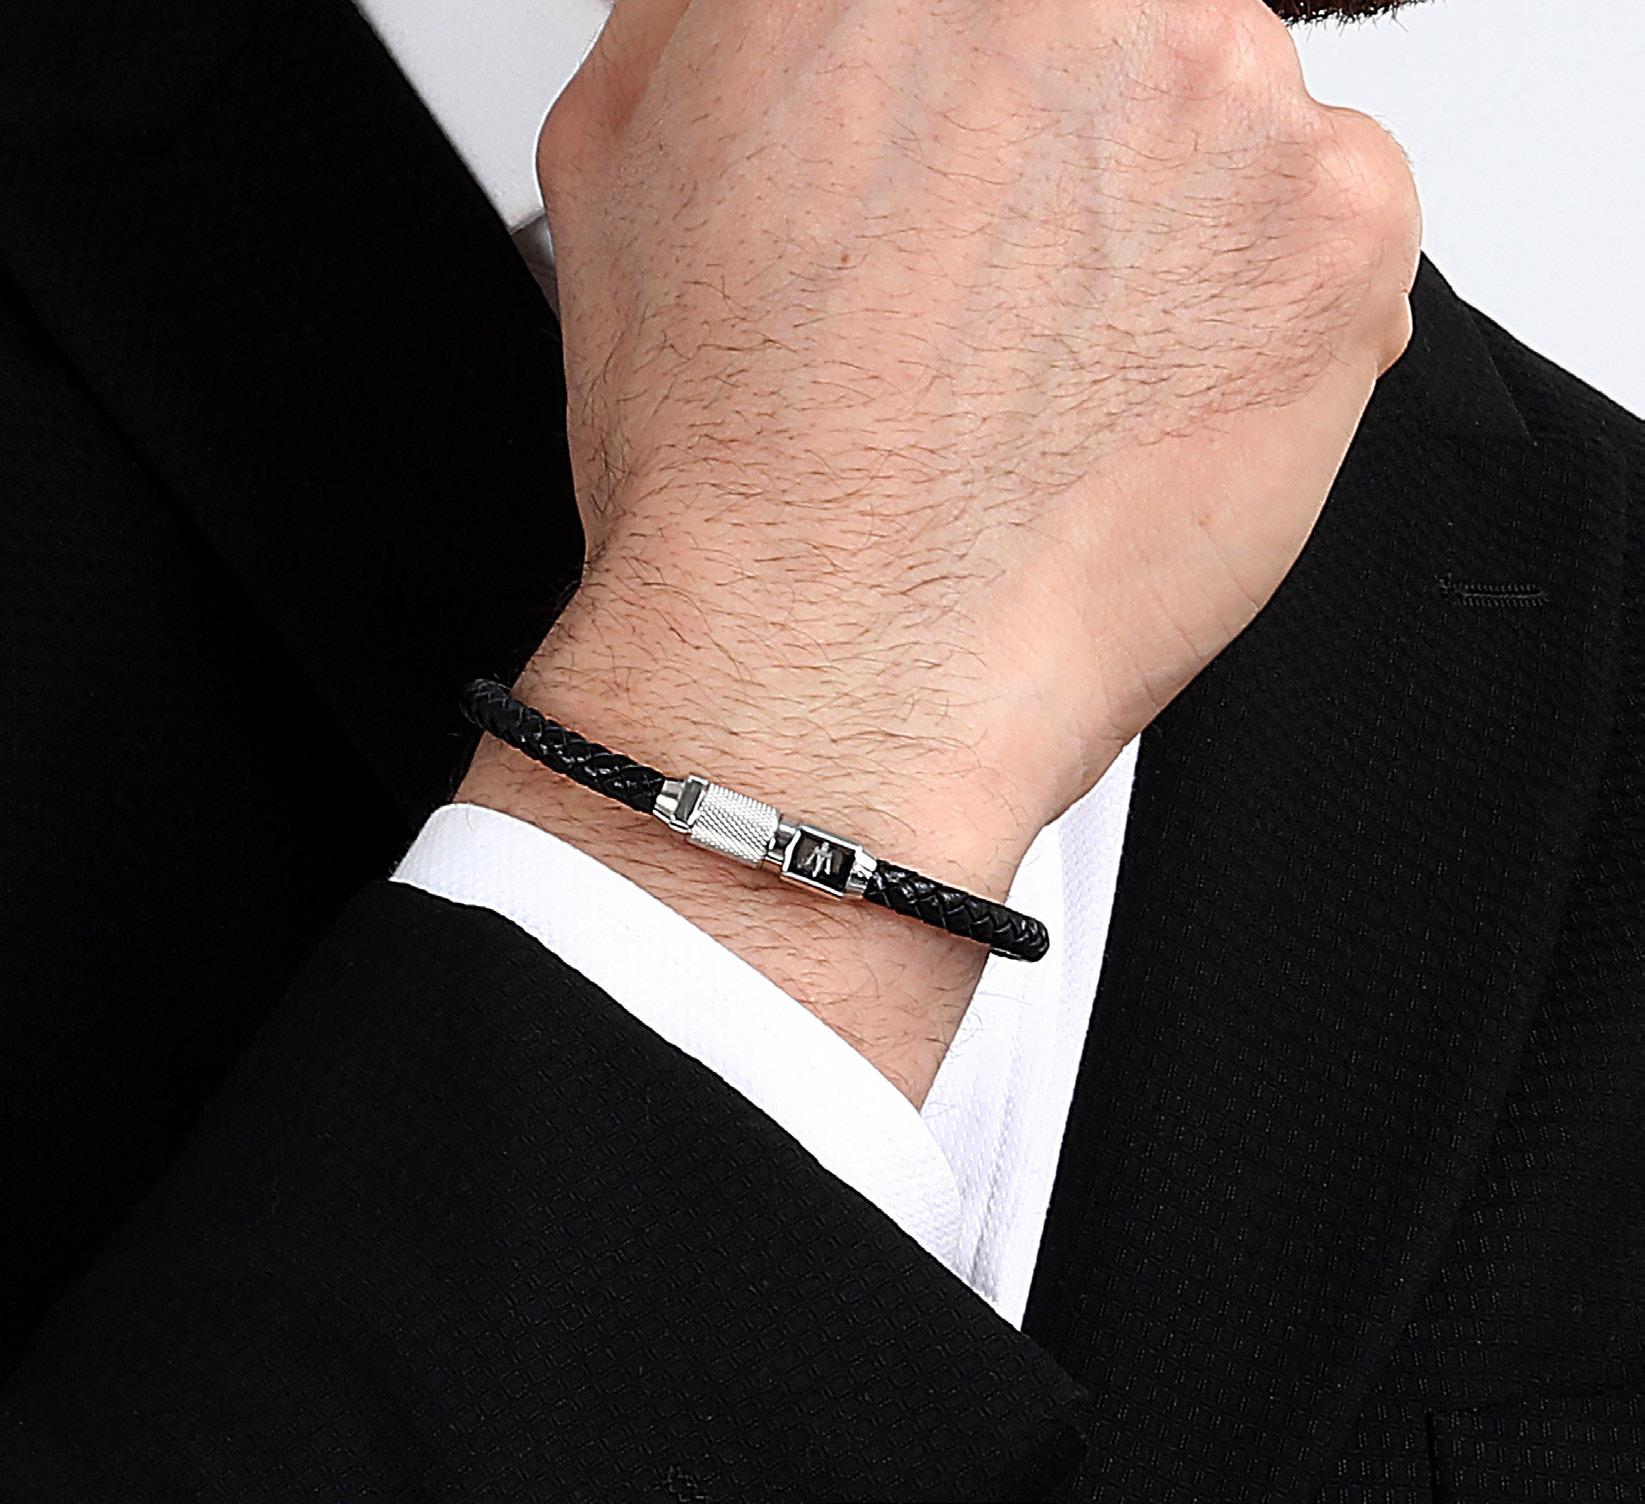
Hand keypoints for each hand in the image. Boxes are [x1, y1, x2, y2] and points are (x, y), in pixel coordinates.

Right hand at [463, 0, 1419, 1099]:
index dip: (991, 94)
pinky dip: (1263, 313)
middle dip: (1071, 151)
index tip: (978, 161)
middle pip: (1119, 31)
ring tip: (1059, 372)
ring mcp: (1215, 82)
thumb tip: (807, 8)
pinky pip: (1332, 227)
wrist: (831, 656)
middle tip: (1005, 292)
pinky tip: (1144, 400)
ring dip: (1166, 230)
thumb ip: (730, 21)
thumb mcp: (625, 162)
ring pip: (1225, 122)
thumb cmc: (729, 462)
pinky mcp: (1334, 219)